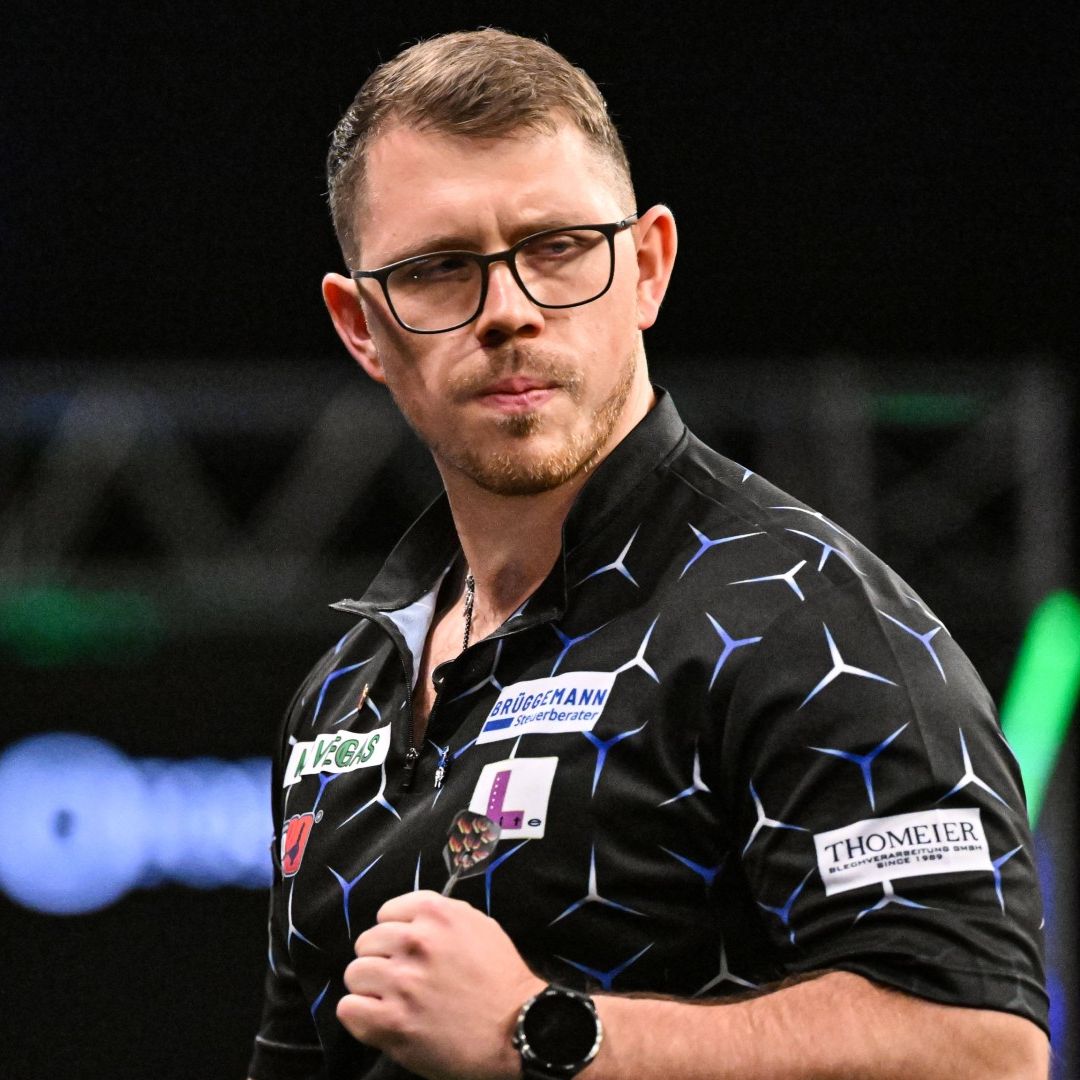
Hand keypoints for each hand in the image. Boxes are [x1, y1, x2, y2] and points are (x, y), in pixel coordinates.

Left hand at [338, 890, 544, 1079]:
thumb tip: (407, 922)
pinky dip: (360, 1015)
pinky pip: (348, 1009)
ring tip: (392, 1001)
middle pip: (366, 943)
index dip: (394, 933)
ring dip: (370, 988)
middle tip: (400, 980)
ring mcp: (402, 982)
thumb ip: (441, 918)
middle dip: (381, 960)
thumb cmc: (501, 978)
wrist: (517, 1028)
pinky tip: (380, 1020)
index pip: (385, 913)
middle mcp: (416, 942)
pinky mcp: (393, 1022)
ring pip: (355, 974)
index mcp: (436, 914)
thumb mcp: (478, 926)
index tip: (405, 951)